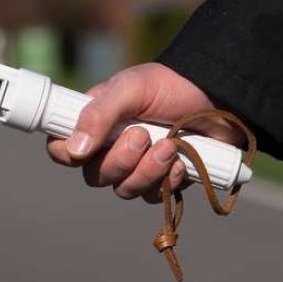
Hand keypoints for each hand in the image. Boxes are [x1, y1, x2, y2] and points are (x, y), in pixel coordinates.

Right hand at [46, 63, 245, 202]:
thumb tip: (74, 150)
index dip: (68, 155)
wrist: (219, 97)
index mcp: (95, 122)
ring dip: (147, 171)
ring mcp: (137, 165)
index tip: (87, 150)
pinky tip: (181, 161)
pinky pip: (152, 196)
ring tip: (170, 146)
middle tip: (143, 135)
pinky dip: (168, 181)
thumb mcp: (131, 89)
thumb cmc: (171, 85)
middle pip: (95, 176)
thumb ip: (98, 115)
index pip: (62, 149)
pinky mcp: (163, 179)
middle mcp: (111, 146)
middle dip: (120, 161)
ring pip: (124, 189)